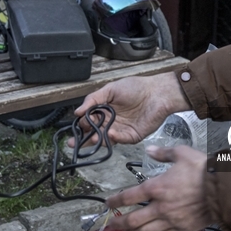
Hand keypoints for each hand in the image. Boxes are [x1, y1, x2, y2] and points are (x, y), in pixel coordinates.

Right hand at [71, 73, 189, 146]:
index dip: (83, 124)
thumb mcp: (110, 89)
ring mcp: (121, 130)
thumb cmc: (135, 88)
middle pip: (94, 133)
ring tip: (92, 138)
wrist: (157, 92)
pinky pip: (120, 139)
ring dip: (97, 140)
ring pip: (105, 139)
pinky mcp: (132, 136)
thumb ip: (93, 100)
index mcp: (104, 111)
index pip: (89, 121)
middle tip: (74, 142)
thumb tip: (77, 112)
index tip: (79, 125)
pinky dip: (114, 138)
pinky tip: (110, 133)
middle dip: (84, 139)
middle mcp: (111, 122)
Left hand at [106, 145, 213, 230]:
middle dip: (118, 223)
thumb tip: (151, 150)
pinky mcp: (182, 229)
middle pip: (132, 220)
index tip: (108, 203)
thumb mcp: (181, 154)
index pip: (128, 196)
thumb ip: (163, 153)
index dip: (114, 200)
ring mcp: (171, 220)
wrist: (223, 190)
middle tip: (111, 224)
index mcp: (156, 187)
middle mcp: (160, 207)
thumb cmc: (203, 171)